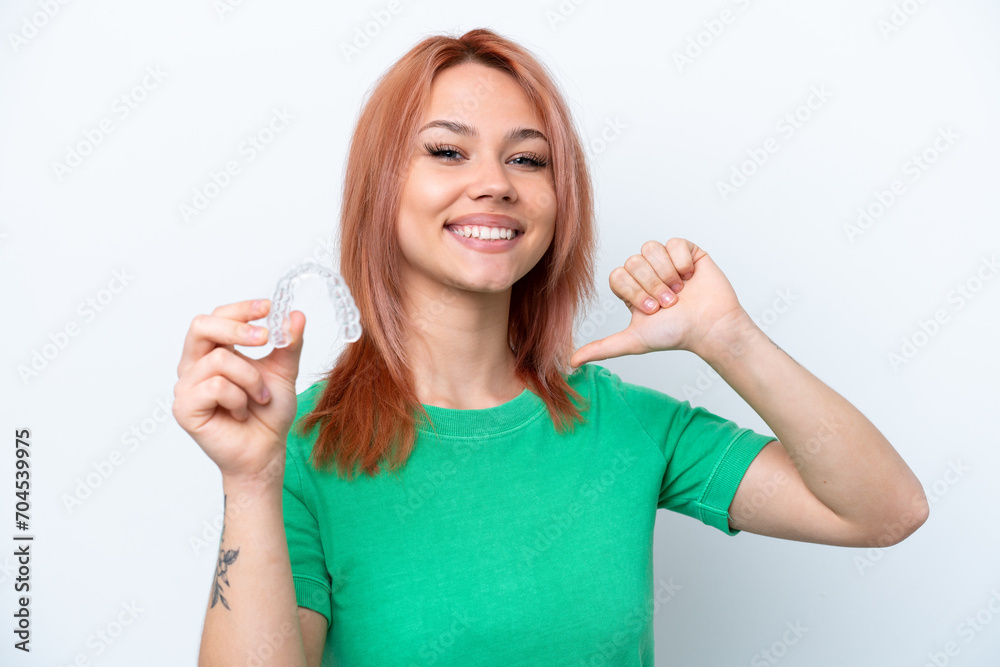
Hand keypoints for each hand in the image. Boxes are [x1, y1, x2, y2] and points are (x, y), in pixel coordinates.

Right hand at [172, 299, 306, 484]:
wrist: (266, 451)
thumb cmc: (268, 413)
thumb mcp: (284, 372)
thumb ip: (288, 343)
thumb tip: (295, 315)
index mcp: (214, 351)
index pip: (218, 316)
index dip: (241, 309)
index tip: (268, 308)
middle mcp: (195, 365)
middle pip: (202, 326)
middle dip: (237, 329)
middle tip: (265, 338)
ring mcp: (186, 386)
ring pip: (219, 360)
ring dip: (250, 378)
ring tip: (260, 397)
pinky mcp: (185, 407)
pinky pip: (216, 387)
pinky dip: (238, 398)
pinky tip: (241, 412)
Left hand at [570, 238, 747, 367]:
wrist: (710, 327)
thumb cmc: (676, 334)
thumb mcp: (634, 340)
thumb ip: (603, 348)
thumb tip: (572, 362)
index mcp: (631, 289)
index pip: (617, 275)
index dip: (633, 291)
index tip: (651, 310)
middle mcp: (646, 273)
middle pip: (633, 261)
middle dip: (651, 285)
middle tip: (668, 302)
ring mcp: (666, 260)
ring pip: (650, 248)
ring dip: (665, 273)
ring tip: (680, 290)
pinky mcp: (687, 251)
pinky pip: (674, 242)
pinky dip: (681, 261)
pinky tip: (691, 276)